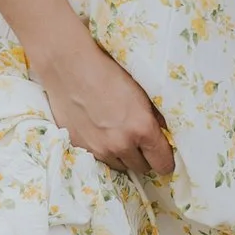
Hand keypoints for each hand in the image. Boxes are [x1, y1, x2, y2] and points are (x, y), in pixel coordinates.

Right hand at [30, 24, 175, 175]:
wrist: (69, 66)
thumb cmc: (108, 72)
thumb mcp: (141, 91)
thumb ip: (156, 116)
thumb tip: (165, 132)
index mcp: (142, 128)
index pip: (163, 164)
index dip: (166, 160)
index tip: (163, 155)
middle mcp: (121, 144)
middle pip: (142, 168)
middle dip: (144, 156)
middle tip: (139, 140)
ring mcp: (99, 149)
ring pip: (120, 166)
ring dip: (123, 156)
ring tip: (118, 136)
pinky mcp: (79, 147)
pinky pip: (99, 159)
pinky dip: (103, 150)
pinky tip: (100, 132)